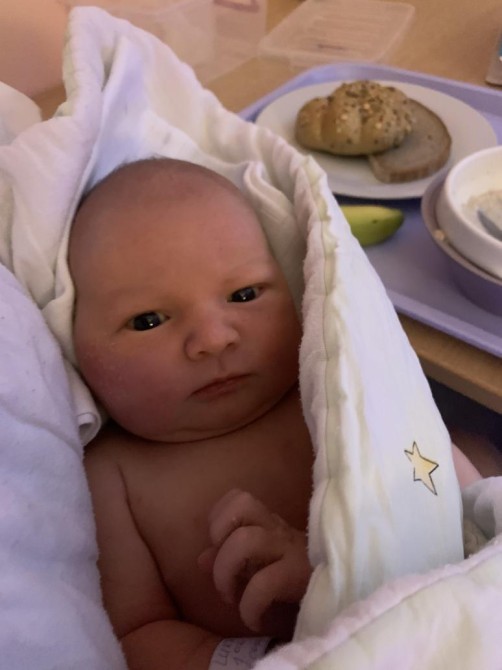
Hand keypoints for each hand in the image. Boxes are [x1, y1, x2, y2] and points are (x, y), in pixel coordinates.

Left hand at [198, 489, 310, 635]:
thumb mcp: (262, 570)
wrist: (342, 603)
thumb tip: (202, 559)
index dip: (219, 518)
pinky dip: (250, 606)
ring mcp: (292, 550)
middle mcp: (280, 531)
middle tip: (225, 575)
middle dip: (219, 541)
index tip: (219, 547)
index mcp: (270, 525)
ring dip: (226, 574)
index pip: (238, 498)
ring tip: (233, 597)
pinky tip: (255, 619)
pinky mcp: (302, 576)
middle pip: (241, 505)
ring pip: (245, 540)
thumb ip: (230, 561)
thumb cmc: (298, 587)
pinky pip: (264, 583)